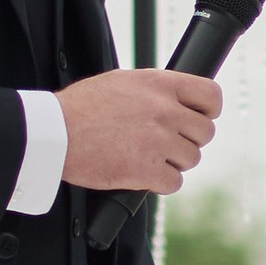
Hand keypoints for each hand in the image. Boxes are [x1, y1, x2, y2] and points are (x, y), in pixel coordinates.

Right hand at [57, 68, 222, 195]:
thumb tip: (178, 100)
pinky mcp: (145, 170)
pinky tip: (143, 174)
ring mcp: (157, 141)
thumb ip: (154, 90)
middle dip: (188, 140)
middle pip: (205, 132)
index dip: (208, 110)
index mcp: (160, 84)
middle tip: (167, 143)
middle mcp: (164, 110)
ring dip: (173, 162)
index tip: (199, 118)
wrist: (54, 133)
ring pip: (191, 158)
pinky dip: (161, 182)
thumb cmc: (81, 107)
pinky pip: (174, 182)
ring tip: (148, 157)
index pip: (211, 95)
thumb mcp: (122, 82)